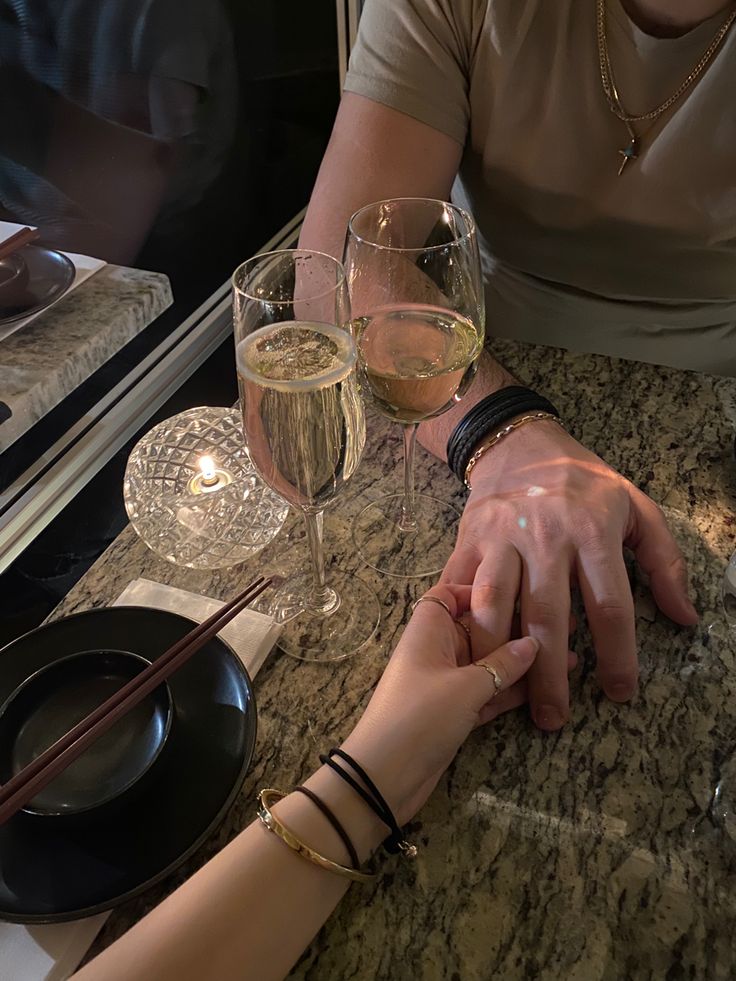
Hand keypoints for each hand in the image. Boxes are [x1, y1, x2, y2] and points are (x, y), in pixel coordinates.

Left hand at [342, 583, 558, 825]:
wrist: (385, 777)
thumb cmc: (420, 717)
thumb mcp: (466, 687)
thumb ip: (502, 664)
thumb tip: (534, 643)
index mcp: (429, 629)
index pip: (452, 593)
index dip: (483, 588)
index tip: (523, 590)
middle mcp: (438, 649)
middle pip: (479, 628)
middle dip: (517, 629)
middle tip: (565, 626)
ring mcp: (447, 681)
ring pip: (489, 663)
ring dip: (523, 663)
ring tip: (571, 659)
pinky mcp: (456, 710)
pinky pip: (488, 690)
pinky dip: (513, 689)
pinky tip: (547, 686)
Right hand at [442, 420, 697, 731]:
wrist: (519, 445)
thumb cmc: (584, 482)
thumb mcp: (637, 507)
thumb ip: (666, 562)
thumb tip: (688, 617)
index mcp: (592, 529)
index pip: (608, 603)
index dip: (616, 653)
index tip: (619, 692)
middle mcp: (544, 535)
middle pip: (547, 615)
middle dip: (549, 673)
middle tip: (554, 719)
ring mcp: (500, 539)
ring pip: (493, 604)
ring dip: (495, 655)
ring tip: (500, 696)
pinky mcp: (468, 541)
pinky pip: (458, 588)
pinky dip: (457, 624)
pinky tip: (463, 657)